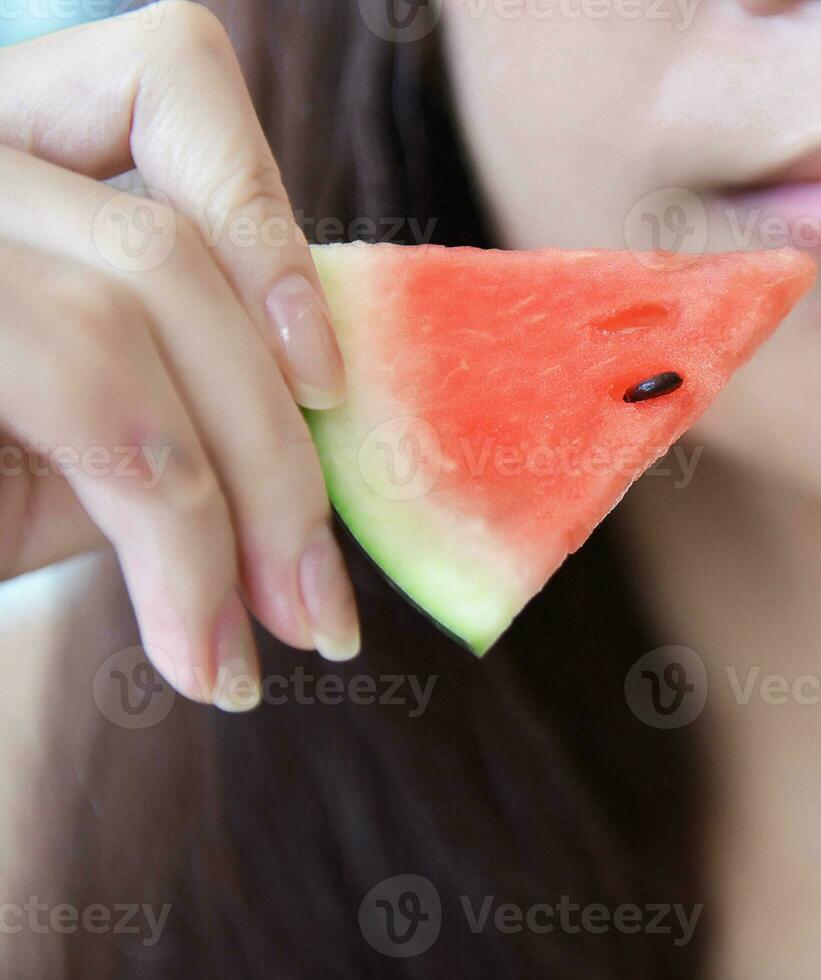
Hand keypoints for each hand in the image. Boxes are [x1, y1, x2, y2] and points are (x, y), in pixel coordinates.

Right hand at [0, 2, 360, 709]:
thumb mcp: (56, 444)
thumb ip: (168, 386)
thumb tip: (319, 405)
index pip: (163, 78)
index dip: (265, 223)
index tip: (331, 389)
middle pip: (167, 241)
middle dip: (280, 448)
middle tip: (319, 611)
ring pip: (134, 292)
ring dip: (237, 502)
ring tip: (244, 654)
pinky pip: (81, 370)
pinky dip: (172, 528)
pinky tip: (191, 649)